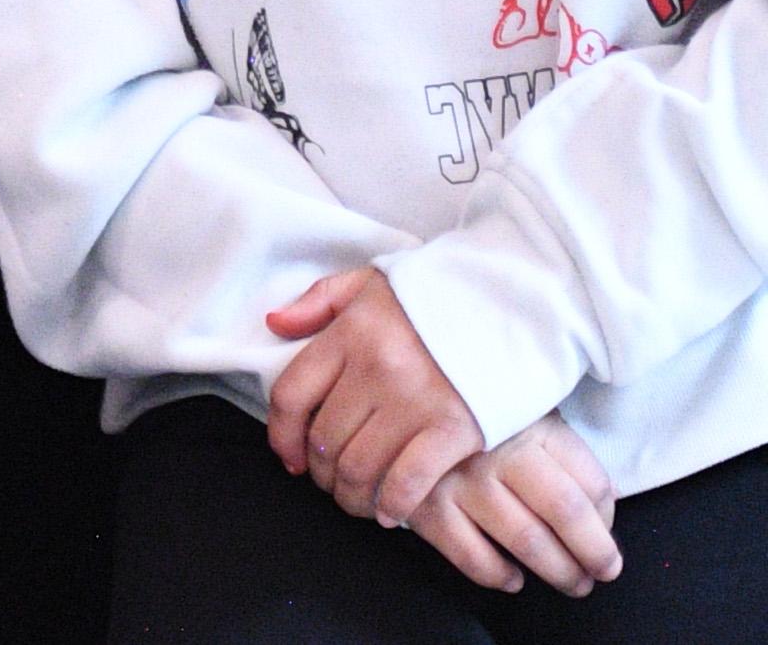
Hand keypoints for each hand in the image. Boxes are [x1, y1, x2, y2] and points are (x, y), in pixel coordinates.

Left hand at [267, 266, 487, 523]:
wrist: (519, 301)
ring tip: (355, 500)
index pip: (291, 395)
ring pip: (360, 466)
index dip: (280, 436)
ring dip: (350, 494)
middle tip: (328, 483)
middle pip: (324, 439)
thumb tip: (275, 324)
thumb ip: (319, 301)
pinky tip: (390, 512)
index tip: (288, 457)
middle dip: (320, 472)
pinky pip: (409, 481)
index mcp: (349, 335)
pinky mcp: (456, 428)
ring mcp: (415, 402)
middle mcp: (375, 370)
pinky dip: (393, 504)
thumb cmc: (443, 294)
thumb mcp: (373, 281)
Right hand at [402, 416, 623, 595]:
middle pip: (565, 514)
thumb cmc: (474, 416)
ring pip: (525, 541)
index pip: (589, 484)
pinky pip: (470, 555)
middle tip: (601, 572)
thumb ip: (567, 455)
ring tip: (571, 582)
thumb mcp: (527, 417)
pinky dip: (497, 575)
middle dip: (592, 554)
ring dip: (557, 572)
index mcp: (530, 427)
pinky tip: (512, 578)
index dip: (606, 521)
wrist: (395, 403)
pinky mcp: (425, 505)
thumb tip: (604, 508)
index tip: (607, 539)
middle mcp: (497, 452)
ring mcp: (460, 480)